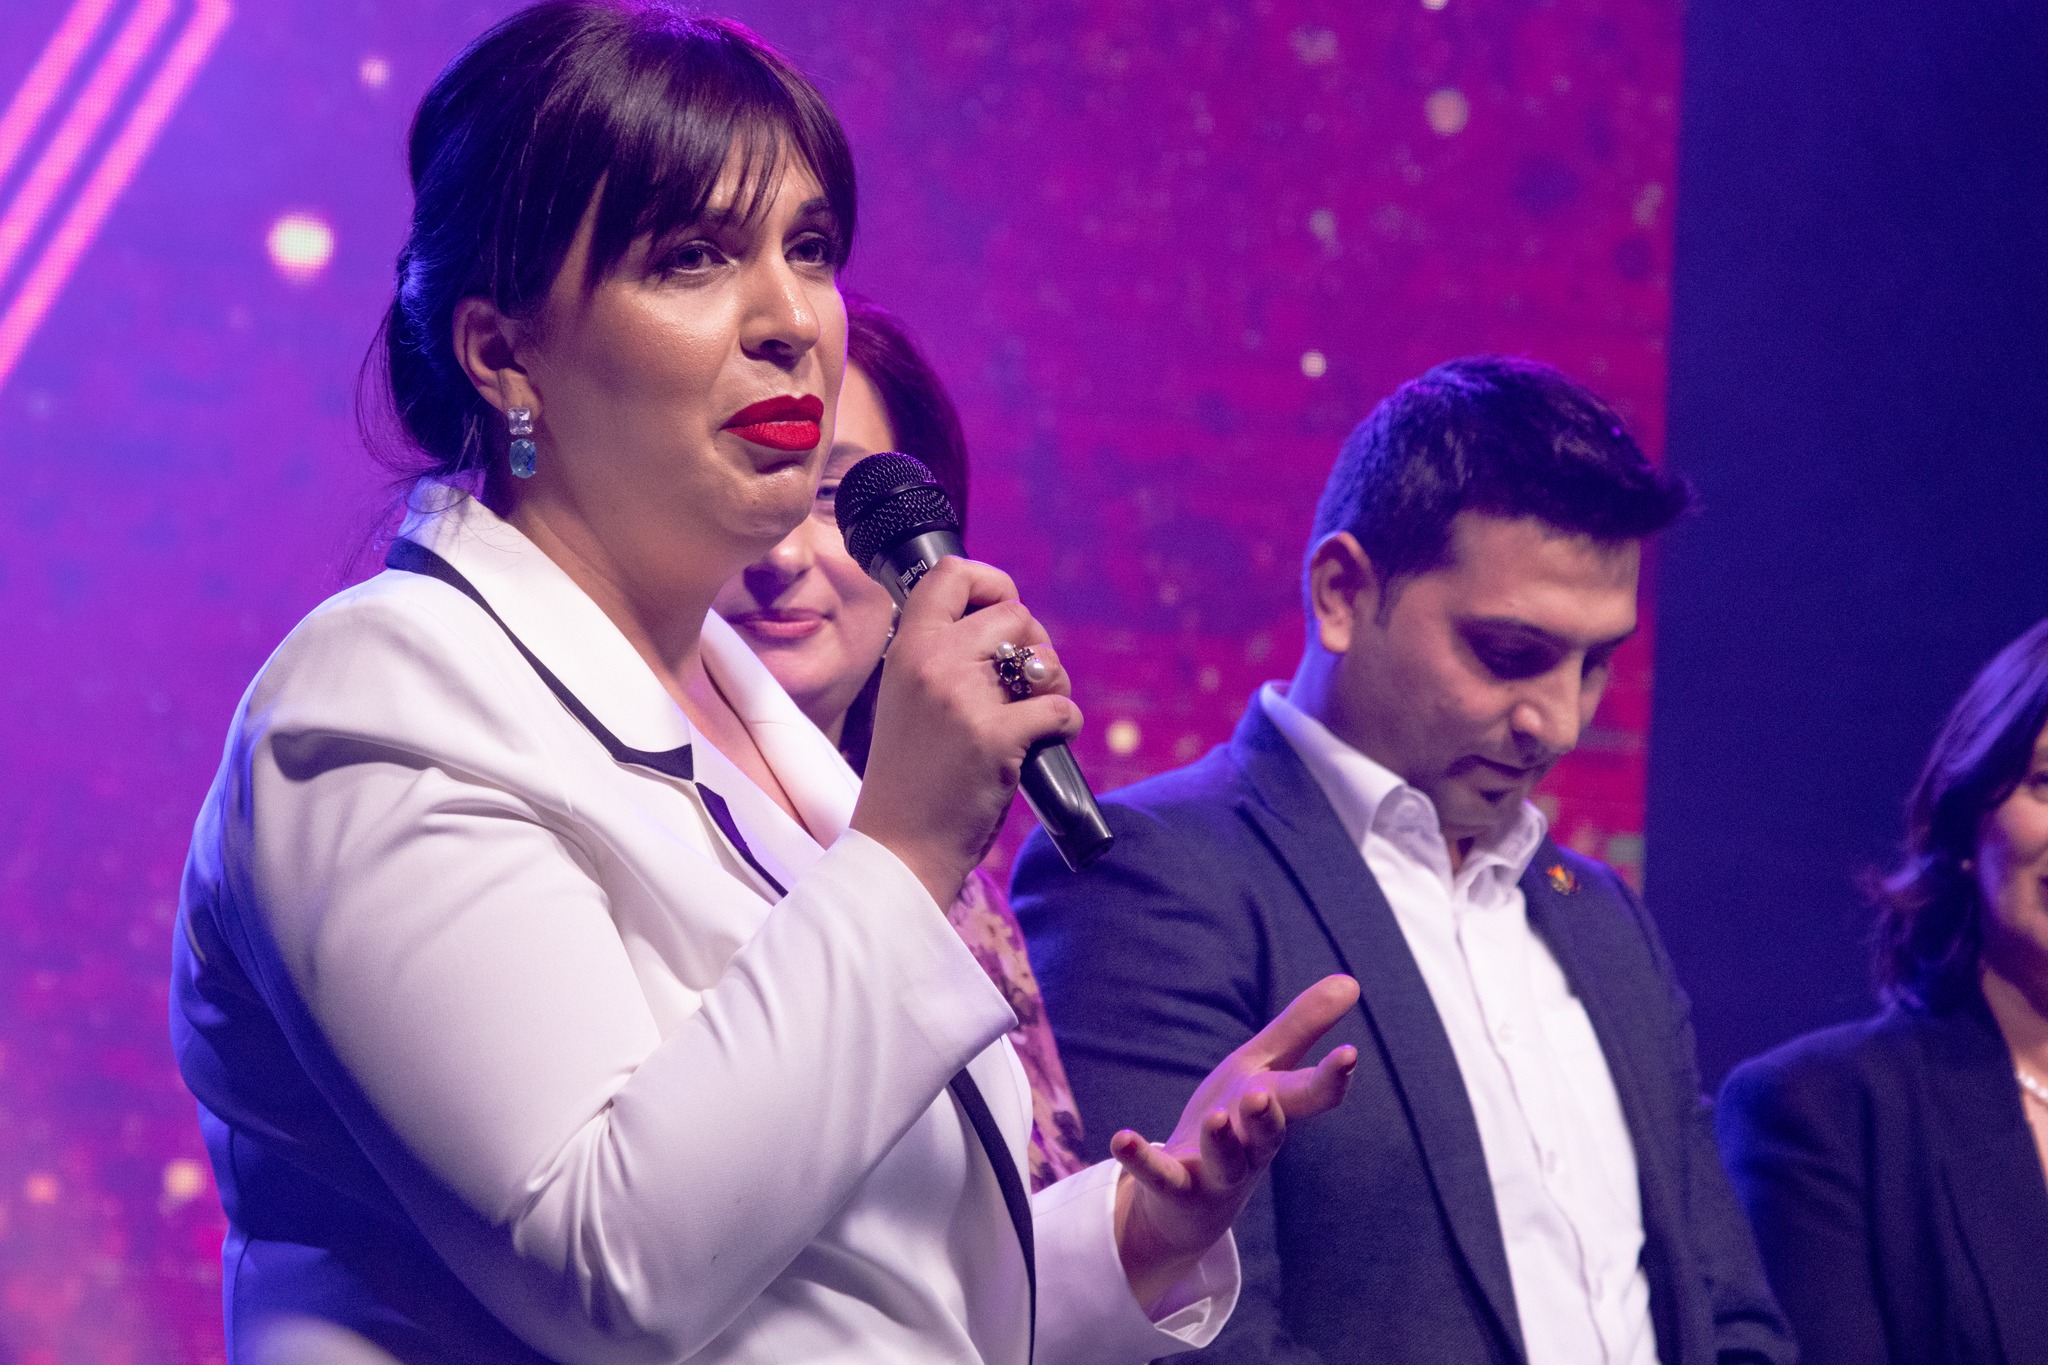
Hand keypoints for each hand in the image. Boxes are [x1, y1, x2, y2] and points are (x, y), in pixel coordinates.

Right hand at [849, 557, 1079, 908]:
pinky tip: (1050, 739)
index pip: (951, 573)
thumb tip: (1010, 625)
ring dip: (1056, 680)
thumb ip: (942, 657)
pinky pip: (1060, 706)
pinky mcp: (997, 737)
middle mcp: (932, 663)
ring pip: (1043, 657)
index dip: (991, 581)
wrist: (900, 844)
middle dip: (1035, 642)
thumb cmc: (911, 776)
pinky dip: (1066, 723)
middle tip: (1028, 680)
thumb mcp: (906, 697)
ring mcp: (964, 699)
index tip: (1003, 606)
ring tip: (1038, 710)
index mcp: (906, 648)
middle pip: (1013, 612)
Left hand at [1111, 975, 1360, 1309]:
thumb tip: (1352, 982)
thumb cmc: (1235, 1123)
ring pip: (1225, 1161)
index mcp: (1275, 1111)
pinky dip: (1141, 1159)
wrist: (1189, 1203)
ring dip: (1221, 1142)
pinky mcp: (1173, 1189)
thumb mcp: (1263, 1069)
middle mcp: (1252, 1147)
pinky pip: (1159, 1176)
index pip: (1309, 1096)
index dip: (1330, 1077)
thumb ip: (1303, 1028)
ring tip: (1217, 1118)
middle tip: (1262, 1095)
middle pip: (1268, 1136)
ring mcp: (1215, 1173)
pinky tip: (1121, 1138)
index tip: (1348, 1054)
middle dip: (1268, 1118)